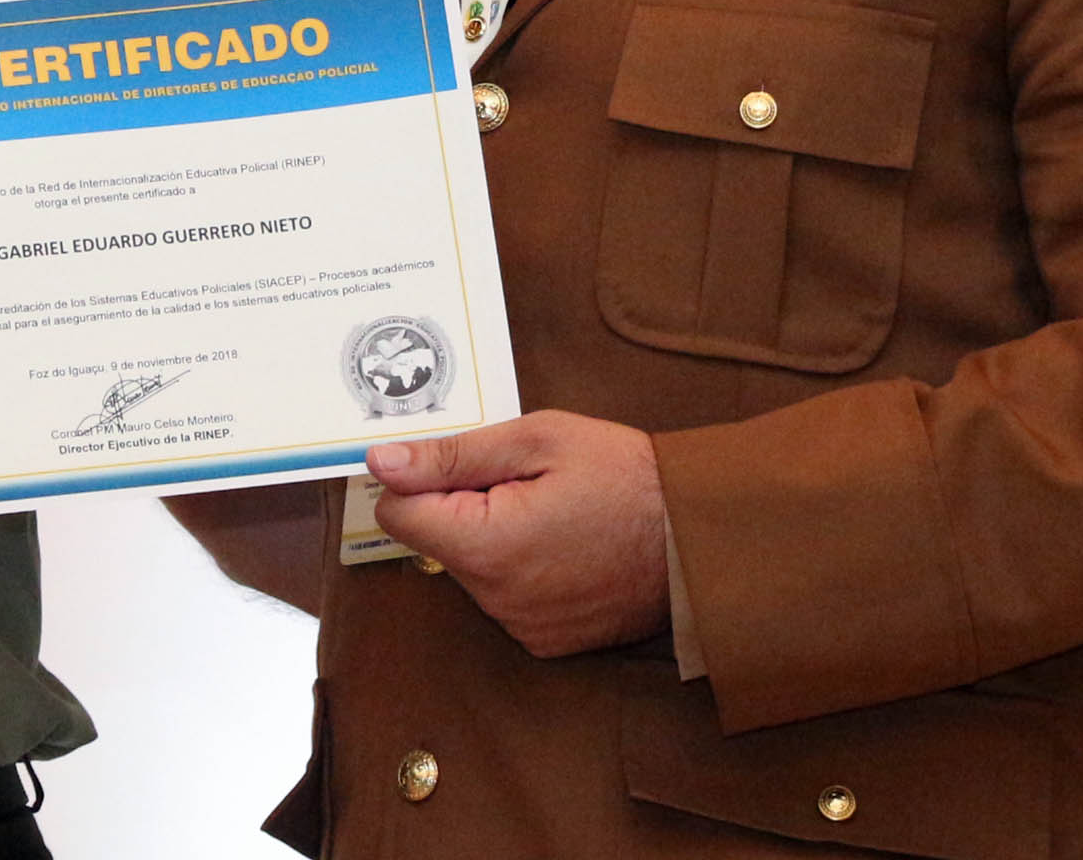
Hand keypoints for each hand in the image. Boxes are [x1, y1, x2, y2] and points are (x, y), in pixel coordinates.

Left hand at [369, 410, 669, 657]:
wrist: (701, 537)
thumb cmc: (626, 477)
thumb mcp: (537, 439)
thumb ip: (452, 455)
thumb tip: (381, 463)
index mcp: (486, 546)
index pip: (397, 515)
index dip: (418, 479)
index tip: (455, 459)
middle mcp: (496, 600)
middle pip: (438, 542)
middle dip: (464, 506)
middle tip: (527, 481)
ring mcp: (522, 627)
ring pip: (472, 569)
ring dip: (494, 537)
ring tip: (555, 512)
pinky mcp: (546, 642)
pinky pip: (506, 597)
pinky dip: (522, 569)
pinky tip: (566, 545)